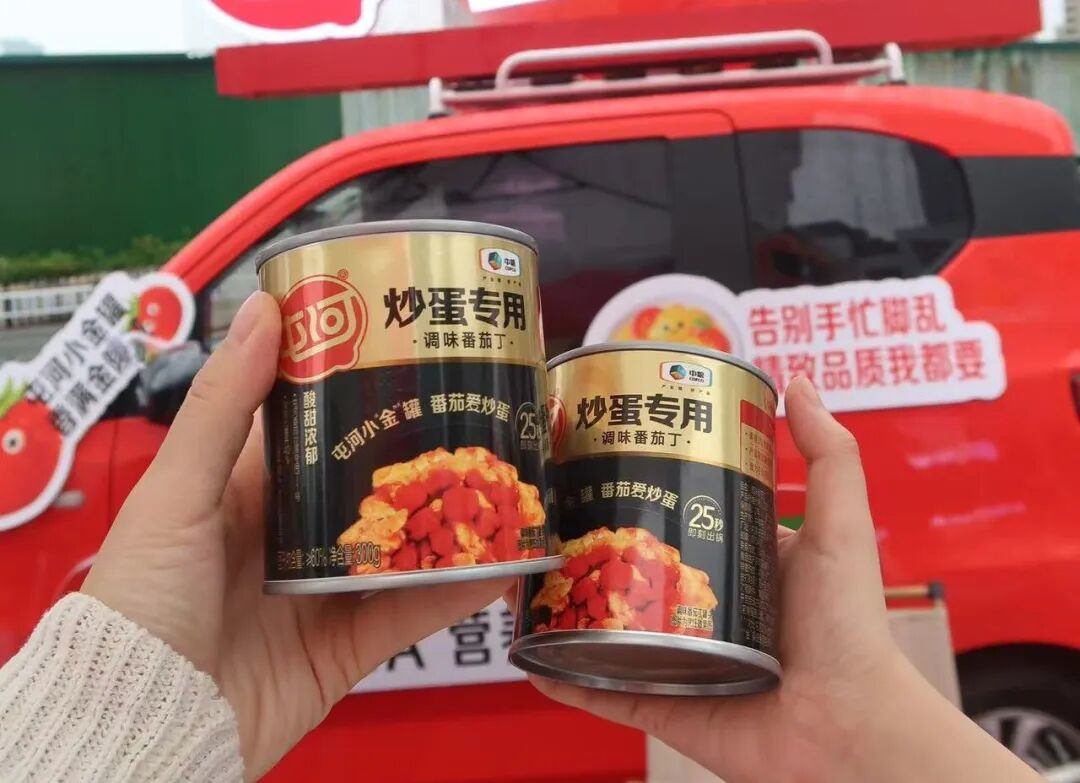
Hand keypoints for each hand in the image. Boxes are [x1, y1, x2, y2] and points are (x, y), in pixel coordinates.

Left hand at [82, 292, 507, 779]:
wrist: (144, 724)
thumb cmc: (140, 602)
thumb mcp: (176, 493)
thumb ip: (225, 407)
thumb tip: (266, 311)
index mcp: (245, 491)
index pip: (309, 426)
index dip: (354, 387)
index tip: (405, 347)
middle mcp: (290, 536)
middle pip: (368, 484)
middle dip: (420, 452)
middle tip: (479, 409)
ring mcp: (323, 592)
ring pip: (401, 545)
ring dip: (450, 519)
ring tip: (505, 479)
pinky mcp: (348, 647)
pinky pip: (413, 612)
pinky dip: (457, 589)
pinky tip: (502, 560)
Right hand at [528, 377, 1040, 782]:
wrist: (850, 729)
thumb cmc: (851, 629)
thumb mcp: (838, 528)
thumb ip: (828, 456)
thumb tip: (801, 382)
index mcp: (736, 565)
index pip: (676, 518)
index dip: (640, 490)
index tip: (597, 459)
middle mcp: (703, 609)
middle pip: (632, 570)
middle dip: (588, 549)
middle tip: (545, 517)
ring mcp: (678, 658)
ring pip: (607, 627)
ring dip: (565, 607)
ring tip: (525, 577)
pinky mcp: (664, 703)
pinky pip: (602, 690)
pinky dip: (564, 677)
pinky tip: (530, 654)